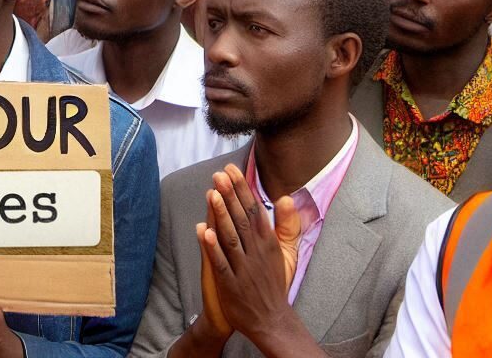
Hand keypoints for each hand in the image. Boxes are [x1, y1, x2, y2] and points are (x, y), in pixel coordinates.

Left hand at [201, 166, 307, 345]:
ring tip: (212, 193)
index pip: (255, 210)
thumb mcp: (287, 254)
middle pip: (242, 219)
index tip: (232, 170)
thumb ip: (286, 225)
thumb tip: (286, 197)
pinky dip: (213, 248)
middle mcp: (257, 253)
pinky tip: (204, 231)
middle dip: (230, 195)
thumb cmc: (275, 283)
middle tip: (219, 173)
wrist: (271, 321)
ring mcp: (244, 269)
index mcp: (269, 243)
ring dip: (221, 215)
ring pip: (232, 237)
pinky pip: (221, 263)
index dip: (242, 189)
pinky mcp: (231, 285)